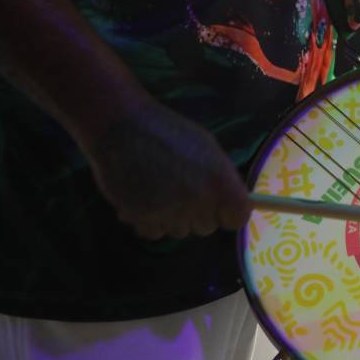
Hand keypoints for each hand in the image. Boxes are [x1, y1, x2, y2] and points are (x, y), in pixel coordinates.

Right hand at [85, 100, 249, 239]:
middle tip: (182, 189)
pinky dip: (149, 221)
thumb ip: (222, 177)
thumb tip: (236, 202)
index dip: (230, 213)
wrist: (120, 126)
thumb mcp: (206, 147)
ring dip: (172, 217)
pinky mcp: (143, 219)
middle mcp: (199, 200)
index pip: (238, 217)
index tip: (222, 208)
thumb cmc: (167, 132)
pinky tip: (143, 198)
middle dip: (198, 213)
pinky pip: (154, 233)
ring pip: (180, 231)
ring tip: (159, 188)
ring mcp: (170, 212)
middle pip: (208, 227)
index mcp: (220, 181)